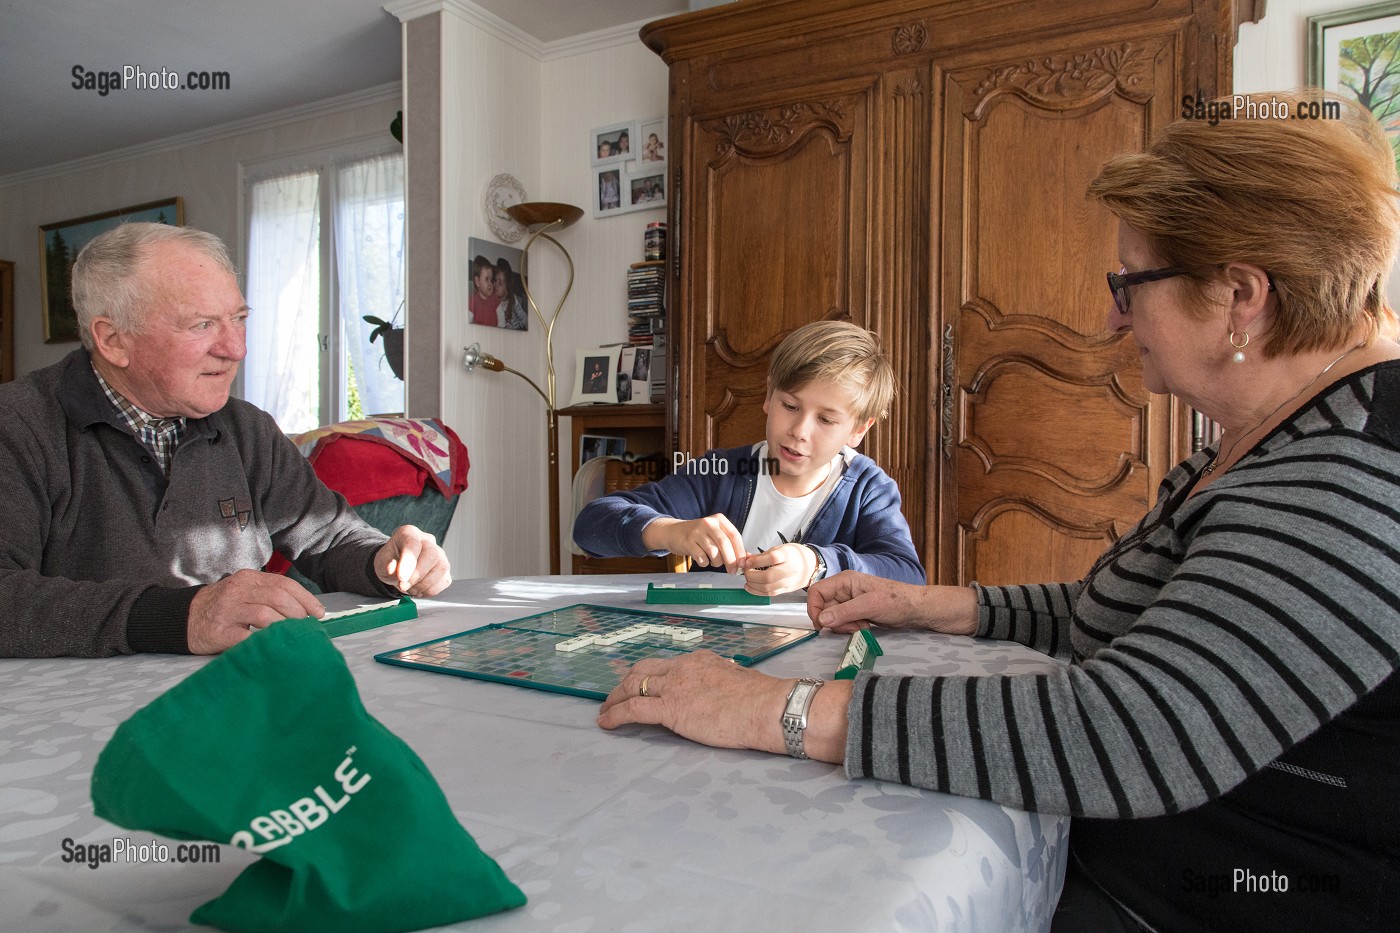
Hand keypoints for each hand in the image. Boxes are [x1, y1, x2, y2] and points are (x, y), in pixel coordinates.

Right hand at [187, 569, 324, 653]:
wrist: (183, 618)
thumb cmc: (223, 607)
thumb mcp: (244, 592)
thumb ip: (268, 595)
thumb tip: (305, 610)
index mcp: (248, 579)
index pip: (284, 584)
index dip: (306, 598)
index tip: (319, 612)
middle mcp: (238, 591)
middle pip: (277, 597)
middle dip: (298, 613)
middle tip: (305, 626)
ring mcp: (227, 611)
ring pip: (264, 615)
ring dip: (284, 627)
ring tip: (290, 636)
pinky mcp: (219, 632)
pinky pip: (246, 637)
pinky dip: (263, 642)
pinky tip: (272, 646)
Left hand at [374, 525, 451, 595]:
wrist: (397, 567)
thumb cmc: (390, 561)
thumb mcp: (382, 563)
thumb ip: (386, 565)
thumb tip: (392, 569)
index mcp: (409, 533)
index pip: (413, 544)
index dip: (408, 562)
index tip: (401, 578)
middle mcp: (428, 541)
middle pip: (431, 555)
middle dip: (417, 575)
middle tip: (403, 586)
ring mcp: (440, 554)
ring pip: (441, 568)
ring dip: (424, 584)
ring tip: (410, 589)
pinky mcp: (445, 568)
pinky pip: (444, 580)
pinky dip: (430, 590)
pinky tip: (419, 590)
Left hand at [597, 651, 788, 752]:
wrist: (766, 707)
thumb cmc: (761, 699)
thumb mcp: (737, 678)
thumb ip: (723, 678)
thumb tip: (724, 678)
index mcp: (699, 661)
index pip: (666, 666)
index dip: (649, 676)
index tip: (643, 685)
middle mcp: (682, 668)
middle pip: (642, 670)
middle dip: (625, 682)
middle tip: (615, 695)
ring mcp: (674, 687)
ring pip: (632, 686)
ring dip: (614, 698)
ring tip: (605, 711)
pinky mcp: (670, 708)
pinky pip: (633, 709)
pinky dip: (615, 715)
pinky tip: (607, 723)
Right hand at [643, 514, 746, 571]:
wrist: (673, 532)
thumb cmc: (698, 535)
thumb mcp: (715, 535)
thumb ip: (731, 545)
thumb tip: (747, 559)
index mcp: (719, 519)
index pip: (734, 535)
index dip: (740, 551)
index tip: (742, 563)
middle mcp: (708, 523)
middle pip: (725, 544)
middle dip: (731, 560)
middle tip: (733, 570)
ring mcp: (697, 532)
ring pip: (714, 552)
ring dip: (716, 562)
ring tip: (714, 562)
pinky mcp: (687, 542)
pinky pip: (701, 557)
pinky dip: (705, 563)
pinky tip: (703, 560)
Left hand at [737, 543, 813, 595]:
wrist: (809, 565)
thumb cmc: (792, 555)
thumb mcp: (779, 549)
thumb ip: (761, 555)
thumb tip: (745, 559)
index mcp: (788, 555)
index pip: (772, 558)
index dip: (757, 561)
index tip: (747, 561)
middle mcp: (790, 569)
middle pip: (768, 576)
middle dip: (751, 575)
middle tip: (745, 570)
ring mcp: (789, 582)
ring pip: (768, 587)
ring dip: (752, 584)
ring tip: (747, 578)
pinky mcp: (786, 590)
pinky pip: (770, 594)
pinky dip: (756, 591)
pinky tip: (750, 586)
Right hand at [807, 572, 977, 635]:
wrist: (917, 609)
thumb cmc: (896, 602)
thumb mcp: (870, 606)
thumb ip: (844, 612)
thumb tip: (821, 621)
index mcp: (845, 581)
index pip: (816, 592)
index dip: (814, 609)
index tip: (823, 626)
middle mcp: (844, 589)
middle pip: (824, 607)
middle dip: (835, 621)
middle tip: (853, 626)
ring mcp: (851, 601)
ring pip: (833, 617)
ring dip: (844, 626)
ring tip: (862, 626)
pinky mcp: (857, 611)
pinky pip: (844, 622)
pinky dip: (851, 627)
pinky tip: (865, 626)